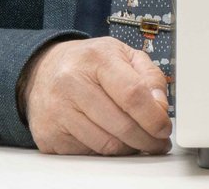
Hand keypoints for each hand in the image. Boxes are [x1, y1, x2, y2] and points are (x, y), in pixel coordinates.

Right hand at [19, 37, 171, 155]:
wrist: (43, 69)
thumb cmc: (89, 63)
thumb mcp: (124, 55)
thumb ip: (150, 77)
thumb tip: (160, 109)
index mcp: (97, 58)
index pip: (132, 94)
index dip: (153, 117)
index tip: (164, 128)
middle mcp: (72, 82)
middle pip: (121, 125)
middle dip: (147, 139)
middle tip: (158, 142)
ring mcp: (57, 110)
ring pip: (106, 145)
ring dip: (129, 148)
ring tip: (139, 141)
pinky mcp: (49, 134)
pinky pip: (88, 153)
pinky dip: (105, 152)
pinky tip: (111, 139)